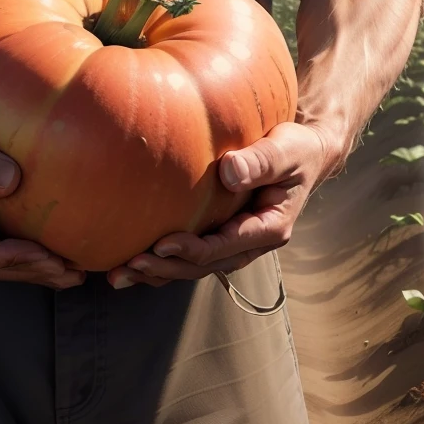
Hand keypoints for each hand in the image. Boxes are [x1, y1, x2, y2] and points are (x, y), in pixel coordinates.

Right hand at [0, 108, 84, 288]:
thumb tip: (11, 179)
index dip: (27, 259)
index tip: (57, 257)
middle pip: (5, 267)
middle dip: (42, 273)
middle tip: (80, 273)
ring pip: (8, 260)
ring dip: (42, 268)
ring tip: (79, 268)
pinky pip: (7, 241)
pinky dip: (33, 248)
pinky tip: (59, 244)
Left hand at [106, 120, 335, 289]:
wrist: (304, 155)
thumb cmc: (295, 149)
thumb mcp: (286, 150)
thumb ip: (261, 160)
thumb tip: (230, 171)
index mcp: (270, 228)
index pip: (225, 246)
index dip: (193, 250)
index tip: (161, 245)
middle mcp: (251, 242)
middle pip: (205, 266)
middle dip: (167, 269)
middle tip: (130, 265)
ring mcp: (235, 241)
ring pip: (194, 266)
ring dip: (158, 273)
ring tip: (120, 274)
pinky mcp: (221, 233)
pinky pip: (191, 254)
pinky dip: (162, 261)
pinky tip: (132, 262)